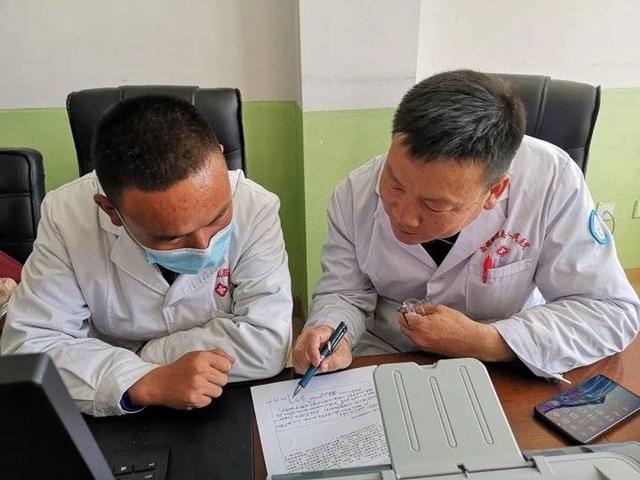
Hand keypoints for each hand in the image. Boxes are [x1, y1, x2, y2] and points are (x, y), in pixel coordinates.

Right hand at [128, 348, 234, 409]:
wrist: (159, 383)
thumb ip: (216, 354)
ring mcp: (197, 385)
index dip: (222, 369)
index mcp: (201, 357)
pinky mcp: (193, 399)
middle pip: (224, 380)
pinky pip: (208, 401)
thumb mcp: (195, 355)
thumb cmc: (179, 369)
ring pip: (218, 391)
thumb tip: (232, 360)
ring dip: (210, 391)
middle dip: (215, 380)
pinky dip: (202, 399)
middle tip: (204, 379)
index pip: (227, 365)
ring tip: (199, 386)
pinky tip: (194, 393)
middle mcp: (200, 370)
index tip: (215, 370)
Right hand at [292, 325, 351, 373]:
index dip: (313, 351)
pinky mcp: (298, 349)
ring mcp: (302, 341)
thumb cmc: (339, 347)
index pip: (313, 337)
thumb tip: (322, 367)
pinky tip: (310, 368)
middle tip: (317, 369)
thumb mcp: (343, 355)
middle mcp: (309, 335)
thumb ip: (335, 361)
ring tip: (315, 368)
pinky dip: (301, 367)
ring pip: (296, 354)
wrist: (336, 344)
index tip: (317, 363)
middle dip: (307, 362)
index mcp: (322, 331)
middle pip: (301, 347)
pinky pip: (295, 359)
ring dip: (304, 365)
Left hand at [398, 304, 514, 361]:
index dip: (407, 310)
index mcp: (421, 326)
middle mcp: (419, 338)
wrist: (472, 341)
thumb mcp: (441, 309)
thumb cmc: (460, 326)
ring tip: (424, 321)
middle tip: (415, 313)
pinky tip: (429, 329)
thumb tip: (417, 309)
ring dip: (412, 327)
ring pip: (409, 335)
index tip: (410, 308)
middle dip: (407, 319)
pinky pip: (416, 340)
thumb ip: (424, 308)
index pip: (403, 317)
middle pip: (403, 327)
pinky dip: (418, 334)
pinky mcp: (428, 350)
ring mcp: (423, 346)